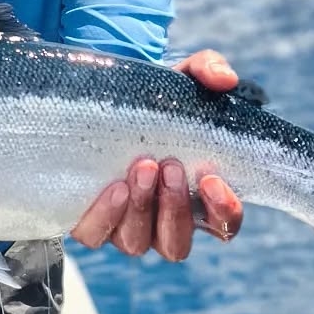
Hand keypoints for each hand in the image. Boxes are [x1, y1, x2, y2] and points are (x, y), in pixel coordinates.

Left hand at [70, 50, 244, 260]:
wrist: (98, 100)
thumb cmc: (150, 99)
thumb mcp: (180, 78)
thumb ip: (207, 71)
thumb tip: (224, 79)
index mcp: (195, 199)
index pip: (223, 226)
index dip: (224, 212)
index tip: (213, 179)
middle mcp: (161, 222)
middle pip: (175, 243)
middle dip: (175, 207)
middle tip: (169, 166)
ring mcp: (124, 226)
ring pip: (137, 243)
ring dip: (142, 209)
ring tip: (142, 166)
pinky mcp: (89, 221)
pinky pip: (94, 235)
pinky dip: (105, 216)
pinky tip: (112, 186)